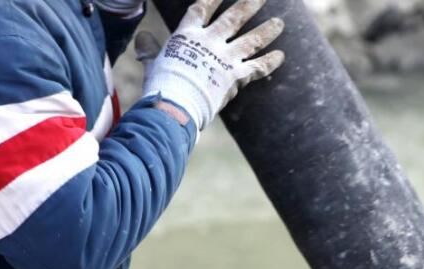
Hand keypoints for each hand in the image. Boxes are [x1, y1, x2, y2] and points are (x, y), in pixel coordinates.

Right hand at [136, 0, 286, 132]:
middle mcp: (210, 42)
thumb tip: (142, 37)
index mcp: (188, 35)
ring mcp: (224, 58)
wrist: (174, 104)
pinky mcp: (235, 77)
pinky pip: (256, 68)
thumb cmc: (160, 85)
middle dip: (249, 5)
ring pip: (251, 40)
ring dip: (267, 31)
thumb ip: (149, 49)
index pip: (201, 8)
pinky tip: (281, 56)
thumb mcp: (151, 63)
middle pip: (233, 18)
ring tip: (280, 23)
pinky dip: (269, 62)